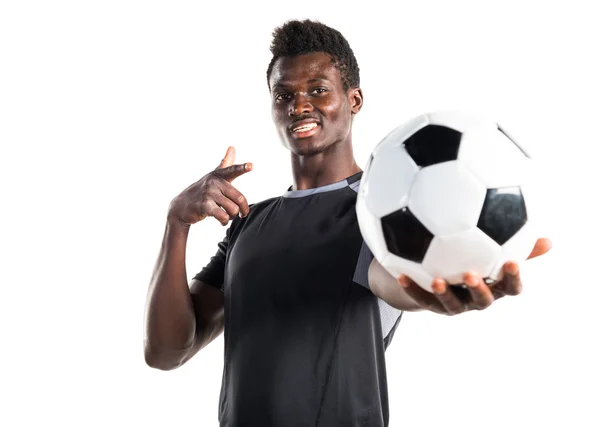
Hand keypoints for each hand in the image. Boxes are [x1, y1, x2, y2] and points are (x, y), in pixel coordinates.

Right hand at [168, 146, 252, 226]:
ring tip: (226, 216)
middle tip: (240, 213)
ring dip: (232, 216)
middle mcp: (214, 182)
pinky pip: (223, 216)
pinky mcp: (204, 205)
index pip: (232, 171)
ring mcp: (208, 193)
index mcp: (219, 175)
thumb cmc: (202, 191)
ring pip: (233, 209)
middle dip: (242, 209)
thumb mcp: (213, 176)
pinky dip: (225, 221)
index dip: (242, 168)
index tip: (251, 165)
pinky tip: (221, 221)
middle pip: (239, 198)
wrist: (180, 206)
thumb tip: (232, 147)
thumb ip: (225, 164)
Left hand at [397, 238, 552, 314]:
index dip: (512, 278)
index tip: (511, 262)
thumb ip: (517, 246)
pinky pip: (422, 298)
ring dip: (444, 293)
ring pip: (452, 304)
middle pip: (483, 300)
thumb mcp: (495, 253)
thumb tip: (548, 240)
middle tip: (471, 275)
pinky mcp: (433, 305)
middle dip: (478, 289)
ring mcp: (455, 304)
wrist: (444, 278)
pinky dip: (412, 288)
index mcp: (495, 286)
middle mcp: (477, 299)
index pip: (510, 287)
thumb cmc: (476, 261)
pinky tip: (401, 276)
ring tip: (438, 280)